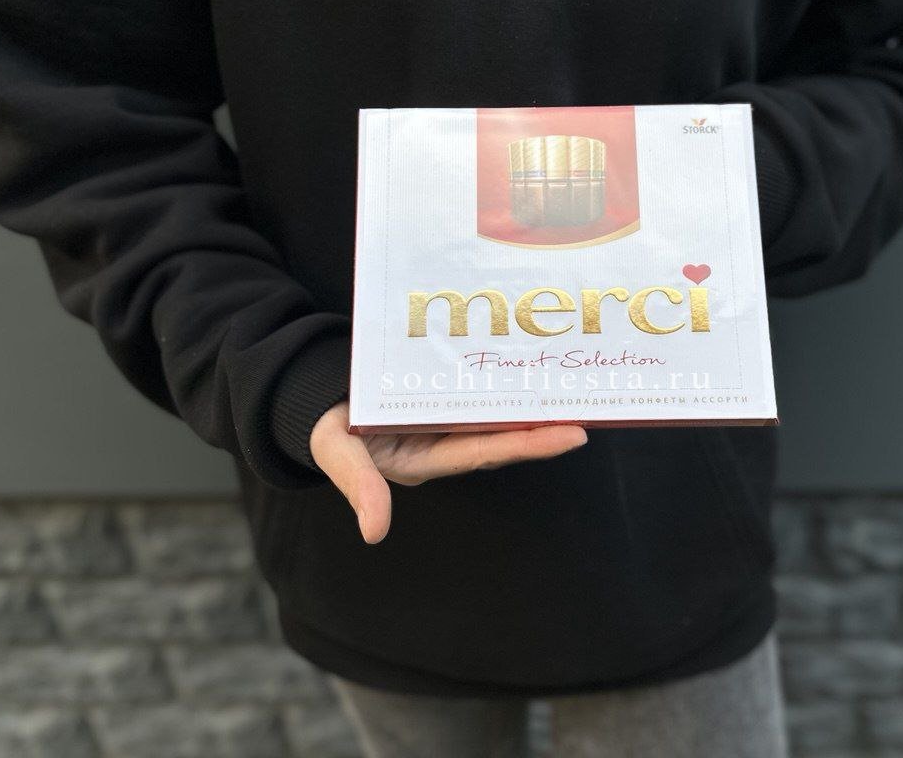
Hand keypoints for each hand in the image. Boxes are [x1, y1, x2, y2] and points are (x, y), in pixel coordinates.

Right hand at [309, 401, 587, 543]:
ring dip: (530, 406)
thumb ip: (359, 486)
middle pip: (501, 437)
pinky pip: (477, 395)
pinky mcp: (436, 401)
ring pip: (494, 415)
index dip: (529, 443)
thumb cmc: (325, 427)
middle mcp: (441, 444)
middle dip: (545, 427)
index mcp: (425, 458)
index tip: (573, 434)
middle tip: (591, 414)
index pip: (486, 452)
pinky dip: (503, 386)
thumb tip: (375, 533)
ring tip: (573, 393)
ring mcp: (440, 423)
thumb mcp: (337, 451)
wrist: (311, 401)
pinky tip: (528, 370)